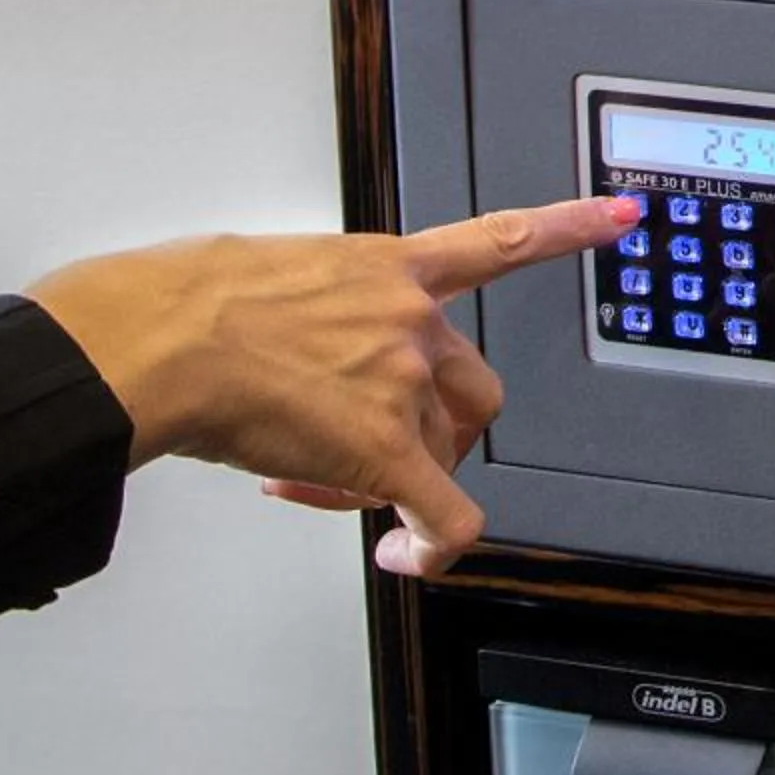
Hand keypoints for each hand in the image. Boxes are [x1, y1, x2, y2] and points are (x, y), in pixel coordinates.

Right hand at [26, 196, 641, 577]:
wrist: (152, 340)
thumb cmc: (175, 301)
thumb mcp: (261, 266)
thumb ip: (310, 303)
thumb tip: (285, 340)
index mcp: (386, 265)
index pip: (499, 240)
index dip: (568, 228)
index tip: (621, 218)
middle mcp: (411, 318)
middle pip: (469, 390)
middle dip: (425, 428)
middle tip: (351, 447)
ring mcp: (402, 382)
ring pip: (439, 452)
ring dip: (392, 476)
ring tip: (310, 476)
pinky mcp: (382, 450)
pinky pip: (445, 514)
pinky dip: (433, 546)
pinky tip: (406, 557)